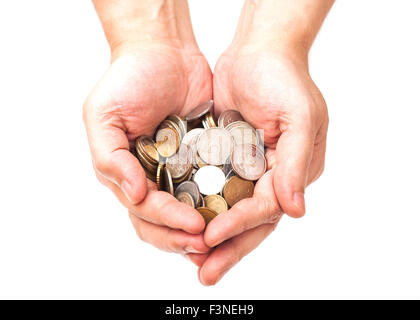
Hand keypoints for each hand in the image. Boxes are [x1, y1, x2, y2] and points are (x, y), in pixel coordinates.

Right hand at [84, 0, 212, 254]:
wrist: (164, 50)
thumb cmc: (128, 79)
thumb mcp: (104, 115)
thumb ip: (111, 158)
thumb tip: (132, 194)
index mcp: (128, 174)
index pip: (145, 212)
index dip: (168, 223)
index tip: (193, 226)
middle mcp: (153, 178)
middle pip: (165, 223)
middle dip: (184, 238)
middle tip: (208, 244)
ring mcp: (180, 170)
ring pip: (190, 211)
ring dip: (204, 229)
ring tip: (223, 238)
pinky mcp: (205, 157)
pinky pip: (214, 185)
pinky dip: (222, 201)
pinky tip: (237, 211)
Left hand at [196, 0, 330, 284]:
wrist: (258, 51)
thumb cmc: (284, 78)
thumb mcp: (300, 116)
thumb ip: (295, 164)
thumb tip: (295, 211)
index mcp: (292, 170)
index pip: (266, 208)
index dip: (239, 225)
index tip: (212, 237)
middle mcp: (271, 176)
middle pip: (250, 221)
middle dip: (228, 248)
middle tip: (205, 274)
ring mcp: (248, 169)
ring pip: (229, 211)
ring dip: (213, 236)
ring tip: (192, 260)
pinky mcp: (227, 158)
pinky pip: (213, 189)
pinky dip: (202, 208)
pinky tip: (184, 224)